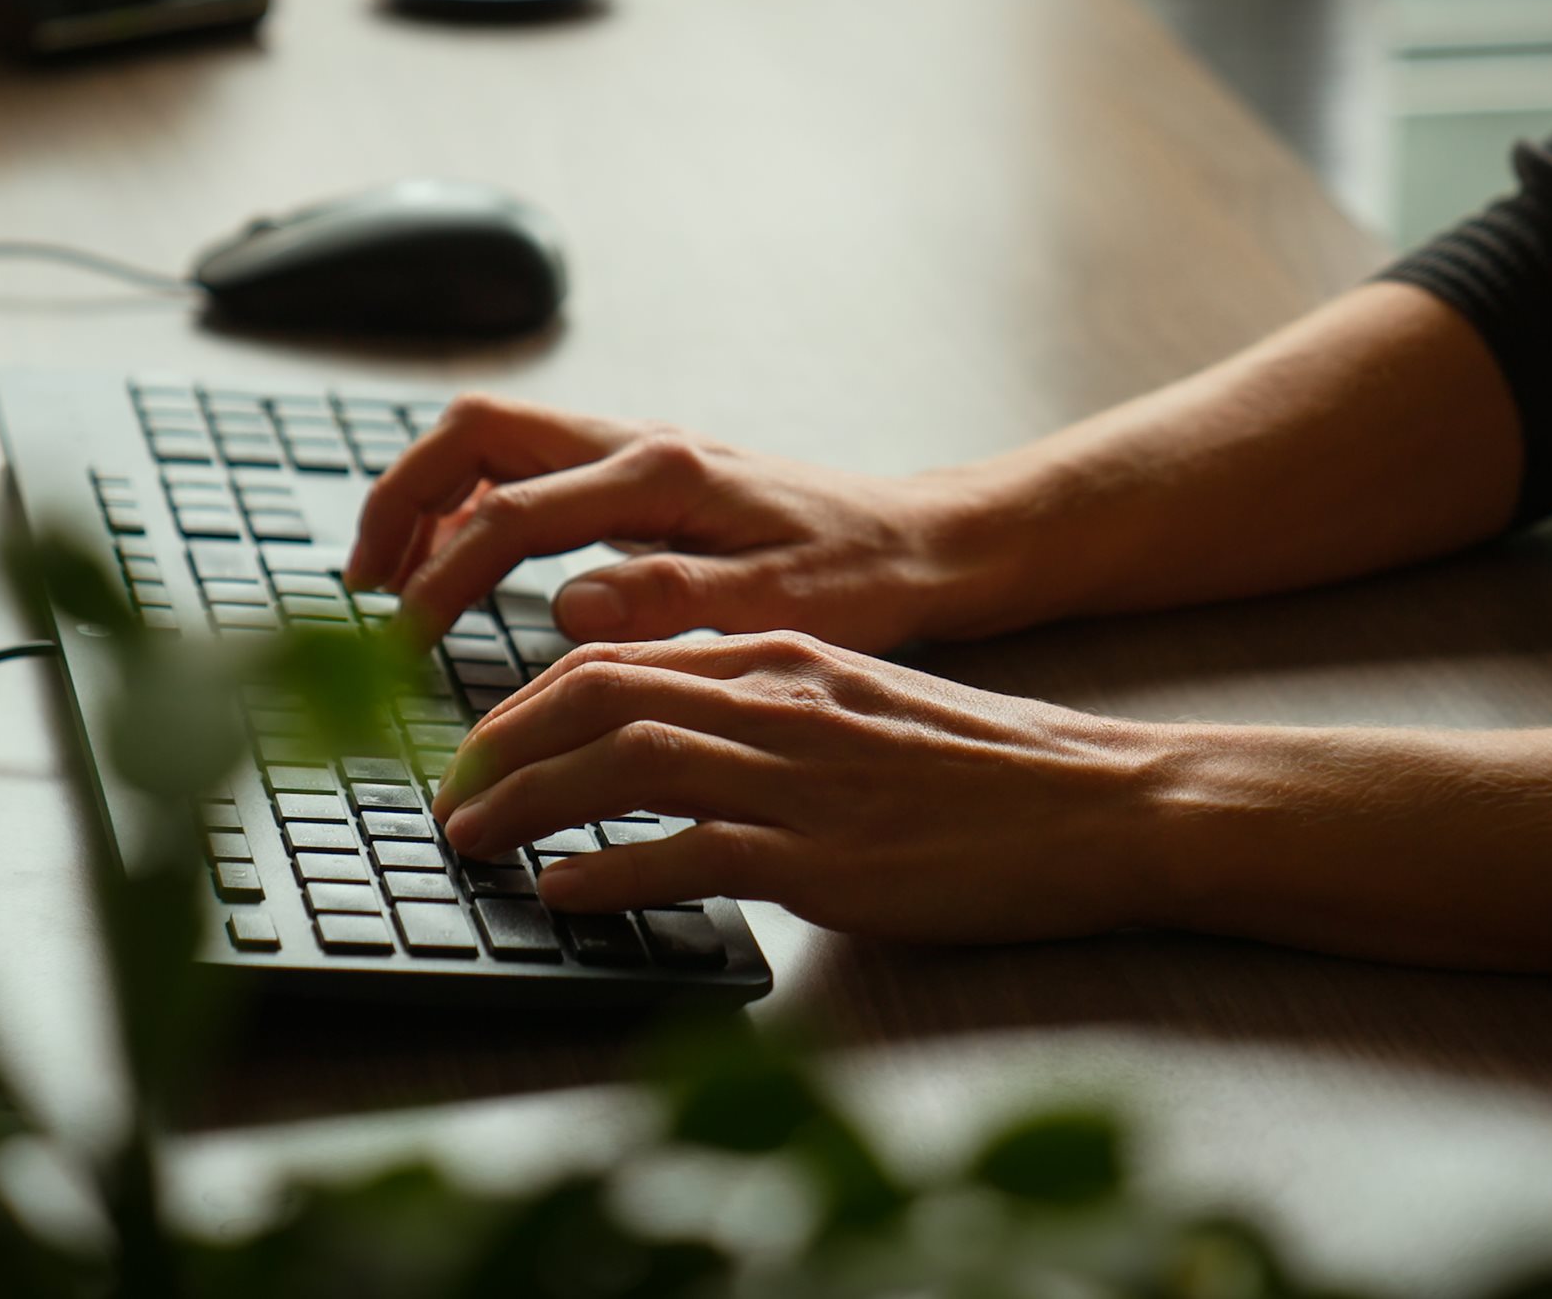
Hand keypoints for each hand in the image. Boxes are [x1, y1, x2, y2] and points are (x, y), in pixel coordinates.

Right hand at [345, 394, 998, 651]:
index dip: (442, 577)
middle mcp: (639, 444)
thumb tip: (569, 605)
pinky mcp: (642, 472)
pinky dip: (475, 506)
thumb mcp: (780, 606)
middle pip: (474, 432)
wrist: (922, 541)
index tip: (403, 639)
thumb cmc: (863, 577)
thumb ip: (672, 601)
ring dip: (429, 498)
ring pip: (494, 442)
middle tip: (363, 583)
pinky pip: (529, 467)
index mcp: (662, 476)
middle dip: (400, 499)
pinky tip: (465, 565)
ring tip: (391, 577)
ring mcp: (636, 449)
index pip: (511, 515)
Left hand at [430, 631, 1183, 942]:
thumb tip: (675, 752)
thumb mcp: (862, 707)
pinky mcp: (826, 858)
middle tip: (448, 796)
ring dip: (525, 803)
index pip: (618, 659)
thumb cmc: (989, 770)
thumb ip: (770, 715)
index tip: (481, 746)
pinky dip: (609, 871)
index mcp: (785, 658)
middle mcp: (779, 700)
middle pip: (596, 697)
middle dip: (498, 746)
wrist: (1103, 803)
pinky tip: (566, 893)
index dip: (526, 703)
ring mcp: (800, 777)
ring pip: (623, 764)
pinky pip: (688, 853)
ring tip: (473, 842)